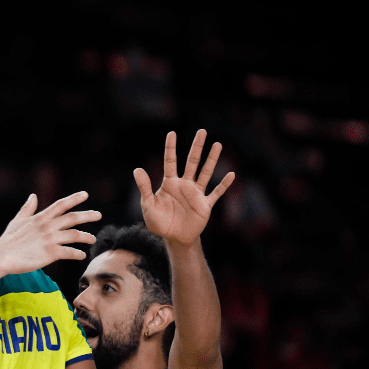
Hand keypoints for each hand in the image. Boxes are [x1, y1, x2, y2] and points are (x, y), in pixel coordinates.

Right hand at [0, 192, 99, 276]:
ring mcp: (50, 239)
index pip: (61, 205)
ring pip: (74, 235)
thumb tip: (33, 196)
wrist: (2, 256)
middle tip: (98, 214)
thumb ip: (27, 208)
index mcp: (40, 218)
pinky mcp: (50, 253)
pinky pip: (69, 252)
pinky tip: (82, 256)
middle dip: (88, 215)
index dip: (74, 198)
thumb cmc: (8, 240)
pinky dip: (77, 254)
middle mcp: (47, 226)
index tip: (85, 194)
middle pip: (73, 218)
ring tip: (92, 239)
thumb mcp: (17, 220)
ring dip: (86, 236)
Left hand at [136, 129, 234, 246]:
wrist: (174, 238)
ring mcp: (196, 194)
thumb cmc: (159, 222)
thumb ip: (145, 187)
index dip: (170, 148)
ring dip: (211, 160)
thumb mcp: (148, 205)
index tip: (172, 133)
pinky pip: (216, 193)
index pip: (170, 161)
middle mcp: (184, 185)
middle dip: (196, 147)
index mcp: (169, 183)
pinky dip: (224, 185)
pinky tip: (231, 174)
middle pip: (192, 162)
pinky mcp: (205, 205)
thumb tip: (137, 169)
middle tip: (202, 131)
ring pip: (205, 173)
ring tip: (217, 144)